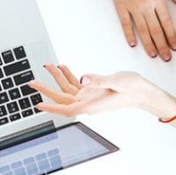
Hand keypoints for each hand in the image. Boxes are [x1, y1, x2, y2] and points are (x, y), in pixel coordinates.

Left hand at [29, 64, 155, 116]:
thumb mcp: (117, 81)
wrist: (143, 92)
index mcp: (92, 105)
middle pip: (62, 98)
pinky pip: (75, 85)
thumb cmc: (133, 89)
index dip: (52, 107)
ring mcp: (89, 97)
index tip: (38, 105)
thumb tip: (83, 79)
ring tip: (48, 66)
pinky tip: (62, 67)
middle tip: (32, 82)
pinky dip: (68, 76)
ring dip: (57, 78)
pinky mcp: (92, 91)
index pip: (67, 109)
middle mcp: (87, 102)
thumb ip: (100, 80)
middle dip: (46, 90)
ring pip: (67, 89)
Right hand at [104, 0, 175, 61]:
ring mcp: (132, 7)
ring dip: (148, 44)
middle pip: (155, 30)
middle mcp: (145, 5)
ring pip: (142, 30)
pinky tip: (134, 44)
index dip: (171, 36)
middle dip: (162, 46)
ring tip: (153, 54)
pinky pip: (126, 24)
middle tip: (166, 57)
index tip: (174, 47)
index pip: (167, 23)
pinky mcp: (120, 6)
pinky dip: (129, 35)